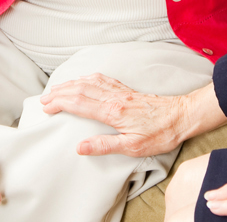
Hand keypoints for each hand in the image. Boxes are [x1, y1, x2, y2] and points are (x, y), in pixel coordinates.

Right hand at [39, 73, 188, 156]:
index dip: (59, 103)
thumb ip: (105, 146)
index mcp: (112, 111)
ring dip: (70, 84)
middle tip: (44, 99)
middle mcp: (113, 97)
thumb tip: (80, 147)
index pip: (78, 104)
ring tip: (56, 89)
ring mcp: (120, 91)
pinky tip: (82, 80)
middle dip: (59, 93)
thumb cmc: (160, 133)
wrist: (182, 116)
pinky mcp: (126, 90)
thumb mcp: (134, 147)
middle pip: (79, 90)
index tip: (46, 107)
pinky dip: (86, 79)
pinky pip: (101, 80)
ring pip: (88, 82)